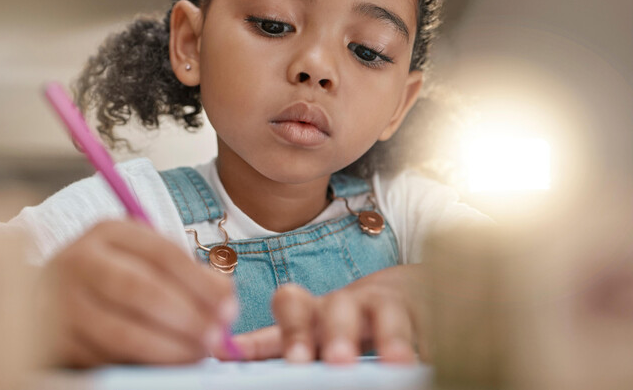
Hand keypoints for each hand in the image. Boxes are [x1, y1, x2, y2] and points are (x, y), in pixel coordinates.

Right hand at [43, 219, 236, 366]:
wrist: (50, 297)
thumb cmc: (115, 276)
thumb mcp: (146, 259)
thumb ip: (187, 273)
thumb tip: (225, 301)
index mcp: (108, 232)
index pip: (162, 253)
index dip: (201, 283)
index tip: (229, 306)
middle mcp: (79, 260)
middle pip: (140, 289)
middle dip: (186, 317)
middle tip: (216, 336)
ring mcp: (60, 301)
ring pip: (121, 331)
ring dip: (168, 348)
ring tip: (198, 354)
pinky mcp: (56, 340)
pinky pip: (105, 358)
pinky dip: (142, 365)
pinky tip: (166, 365)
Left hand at [223, 265, 424, 364]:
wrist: (409, 291)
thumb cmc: (346, 320)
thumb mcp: (307, 331)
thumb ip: (268, 345)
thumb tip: (217, 351)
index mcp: (314, 310)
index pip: (293, 305)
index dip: (292, 329)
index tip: (295, 362)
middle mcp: (351, 304)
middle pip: (340, 309)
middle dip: (338, 334)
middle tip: (337, 360)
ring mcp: (391, 308)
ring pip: (388, 315)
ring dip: (391, 337)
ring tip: (396, 362)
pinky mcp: (429, 315)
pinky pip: (432, 325)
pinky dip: (434, 341)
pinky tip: (436, 356)